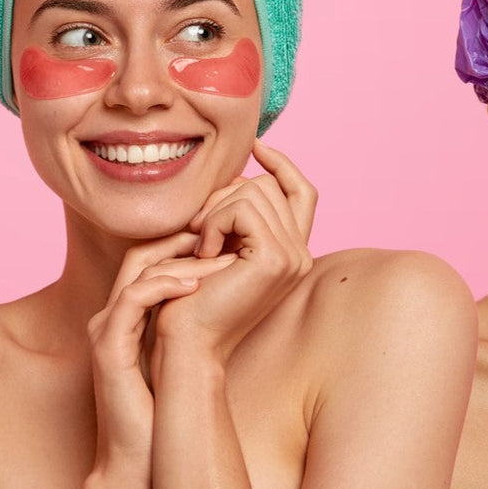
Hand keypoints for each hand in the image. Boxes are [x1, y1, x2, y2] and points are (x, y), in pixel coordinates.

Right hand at [85, 234, 236, 467]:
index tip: (225, 240)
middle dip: (184, 240)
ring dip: (182, 260)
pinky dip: (165, 286)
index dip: (186, 242)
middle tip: (224, 236)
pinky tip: (196, 285)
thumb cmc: (163, 409)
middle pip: (141, 254)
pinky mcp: (108, 347)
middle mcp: (110, 315)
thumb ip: (193, 322)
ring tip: (221, 258)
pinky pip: (133, 299)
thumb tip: (234, 293)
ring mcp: (105, 329)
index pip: (150, 257)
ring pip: (137, 271)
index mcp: (125, 314)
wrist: (137, 456)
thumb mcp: (181, 355)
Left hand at [154, 140, 316, 362]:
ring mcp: (293, 257)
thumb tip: (241, 174)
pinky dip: (214, 222)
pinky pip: (243, 208)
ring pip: (253, 192)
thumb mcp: (219, 246)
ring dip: (215, 211)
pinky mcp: (275, 259)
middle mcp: (301, 255)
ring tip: (198, 245)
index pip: (302, 191)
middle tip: (197, 229)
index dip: (281, 164)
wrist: (186, 342)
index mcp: (292, 252)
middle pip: (268, 185)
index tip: (255, 146)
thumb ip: (237, 215)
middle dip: (224, 197)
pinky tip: (201, 253)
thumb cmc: (190, 297)